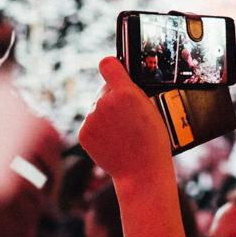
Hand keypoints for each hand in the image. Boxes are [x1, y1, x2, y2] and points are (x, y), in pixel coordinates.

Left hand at [78, 57, 172, 189]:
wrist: (141, 171)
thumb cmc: (152, 141)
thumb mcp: (152, 109)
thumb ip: (132, 92)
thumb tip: (117, 80)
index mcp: (126, 92)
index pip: (108, 64)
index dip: (111, 67)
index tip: (114, 71)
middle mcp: (105, 102)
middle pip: (104, 91)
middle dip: (112, 99)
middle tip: (128, 118)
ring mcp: (92, 118)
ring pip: (96, 109)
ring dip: (105, 117)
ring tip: (122, 133)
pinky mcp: (84, 133)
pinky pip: (90, 125)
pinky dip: (98, 131)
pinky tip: (112, 141)